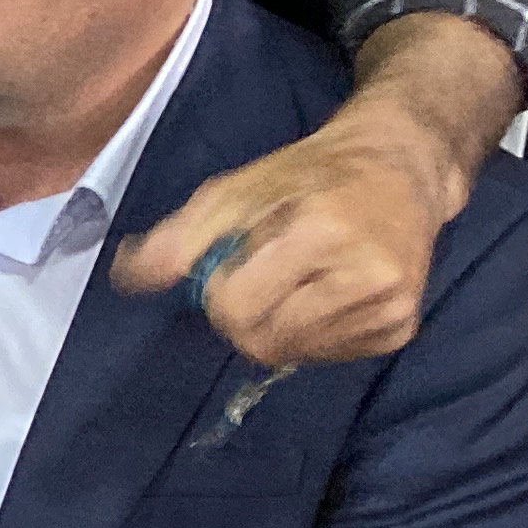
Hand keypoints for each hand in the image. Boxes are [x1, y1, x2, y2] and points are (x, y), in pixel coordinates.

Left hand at [108, 20, 518, 371]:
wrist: (401, 170)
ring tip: (295, 280)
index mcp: (323, 232)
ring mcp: (390, 307)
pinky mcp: (401, 328)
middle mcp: (367, 275)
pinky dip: (307, 333)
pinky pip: (325, 357)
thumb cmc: (308, 177)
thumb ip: (177, 238)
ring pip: (290, 354)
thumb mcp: (234, 190)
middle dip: (242, 314)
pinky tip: (322, 294)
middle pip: (261, 340)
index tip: (234, 260)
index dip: (219, 290)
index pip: (237, 307)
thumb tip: (125, 279)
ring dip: (274, 325)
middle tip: (261, 274)